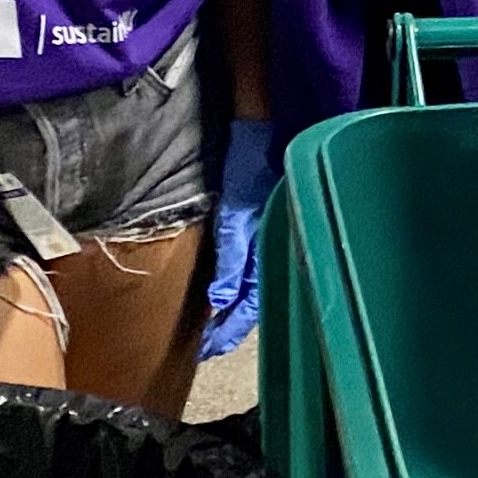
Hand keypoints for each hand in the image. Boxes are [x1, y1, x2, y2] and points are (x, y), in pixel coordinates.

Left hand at [202, 119, 278, 359]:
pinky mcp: (256, 227)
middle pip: (251, 302)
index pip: (250, 306)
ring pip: (250, 287)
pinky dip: (234, 285)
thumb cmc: (251, 165)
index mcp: (271, 251)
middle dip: (230, 324)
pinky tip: (222, 290)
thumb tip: (221, 299)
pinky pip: (247, 268)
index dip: (229, 329)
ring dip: (230, 307)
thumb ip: (232, 256)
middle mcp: (270, 250)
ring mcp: (264, 239)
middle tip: (206, 345)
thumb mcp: (237, 213)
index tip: (207, 350)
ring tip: (210, 324)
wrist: (260, 127)